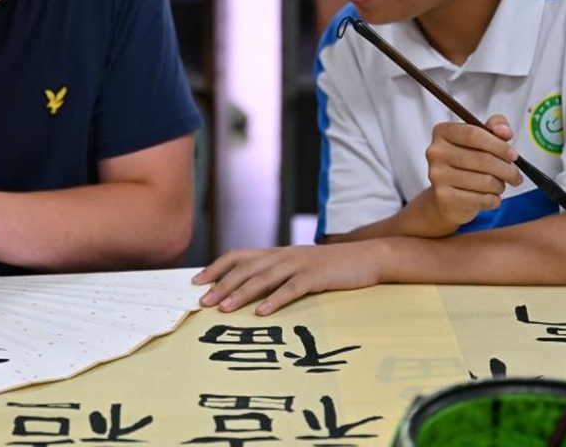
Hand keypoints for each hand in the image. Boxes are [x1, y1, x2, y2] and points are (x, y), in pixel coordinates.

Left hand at [192, 242, 385, 315]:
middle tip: (203, 302)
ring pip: (264, 278)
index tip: (197, 281)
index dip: (216, 268)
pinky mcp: (316, 276)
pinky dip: (275, 300)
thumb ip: (276, 274)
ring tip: (223, 309)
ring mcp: (299, 264)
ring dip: (241, 294)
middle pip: (245, 268)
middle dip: (222, 285)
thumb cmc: (330, 267)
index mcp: (276, 253)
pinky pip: (292, 289)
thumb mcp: (298, 267)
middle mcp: (283, 255)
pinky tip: (262, 313)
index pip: (238, 256)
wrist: (367, 257)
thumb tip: (249, 290)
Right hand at [425, 114, 521, 228]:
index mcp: (442, 132)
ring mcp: (437, 176)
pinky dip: (494, 200)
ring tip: (498, 186)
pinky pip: (482, 199)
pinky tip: (490, 197)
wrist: (447, 197)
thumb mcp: (481, 139)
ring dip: (500, 185)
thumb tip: (505, 131)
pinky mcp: (443, 197)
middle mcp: (435, 152)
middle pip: (483, 159)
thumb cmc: (469, 163)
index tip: (513, 155)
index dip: (499, 145)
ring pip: (485, 181)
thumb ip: (495, 127)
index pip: (473, 134)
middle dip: (507, 169)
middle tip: (515, 176)